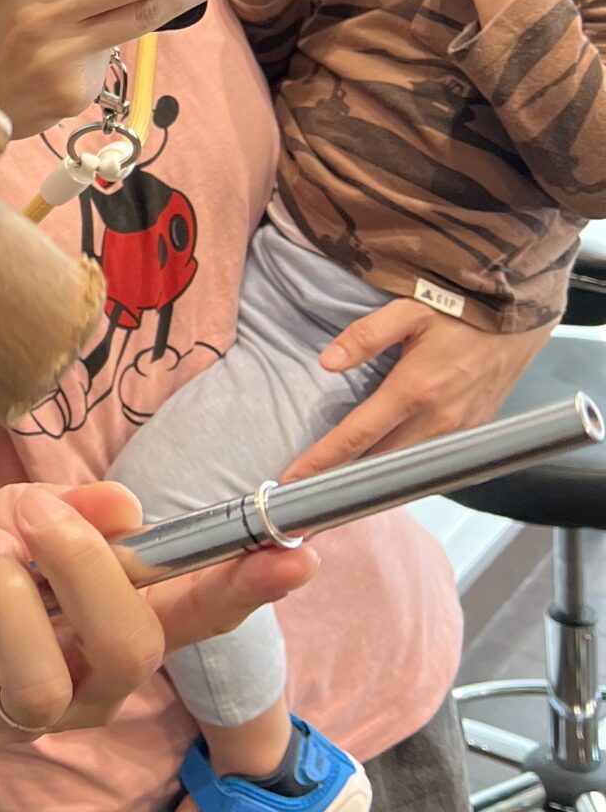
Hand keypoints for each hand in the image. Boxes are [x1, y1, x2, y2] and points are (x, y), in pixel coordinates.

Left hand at [0, 479, 314, 750]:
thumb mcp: (30, 517)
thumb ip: (77, 512)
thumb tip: (123, 511)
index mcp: (117, 641)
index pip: (192, 621)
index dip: (241, 592)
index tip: (294, 555)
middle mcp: (79, 692)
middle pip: (127, 657)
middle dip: (92, 575)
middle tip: (46, 518)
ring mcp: (5, 714)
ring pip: (40, 682)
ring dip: (15, 598)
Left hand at [283, 300, 550, 478]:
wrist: (519, 319)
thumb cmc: (462, 311)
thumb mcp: (409, 309)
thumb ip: (366, 334)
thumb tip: (327, 362)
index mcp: (415, 388)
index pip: (357, 436)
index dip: (322, 461)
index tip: (291, 481)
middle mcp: (438, 420)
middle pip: (379, 466)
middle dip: (340, 485)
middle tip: (304, 502)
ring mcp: (459, 433)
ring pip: (406, 471)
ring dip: (371, 484)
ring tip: (335, 495)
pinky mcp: (472, 436)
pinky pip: (430, 465)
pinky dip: (403, 473)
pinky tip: (381, 475)